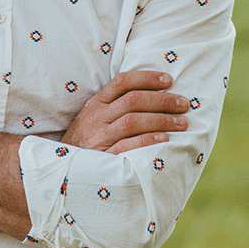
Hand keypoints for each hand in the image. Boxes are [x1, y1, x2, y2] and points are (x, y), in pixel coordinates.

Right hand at [61, 70, 189, 153]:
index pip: (121, 82)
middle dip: (162, 100)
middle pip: (132, 101)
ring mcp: (99, 137)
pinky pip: (127, 146)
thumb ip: (113, 106)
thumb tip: (150, 94)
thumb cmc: (85, 142)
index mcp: (95, 104)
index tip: (168, 80)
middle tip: (184, 104)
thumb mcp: (92, 118)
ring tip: (182, 122)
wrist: (64, 169)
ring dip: (161, 120)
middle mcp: (96, 118)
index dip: (146, 78)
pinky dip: (148, 141)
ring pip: (133, 121)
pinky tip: (165, 139)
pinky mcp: (103, 157)